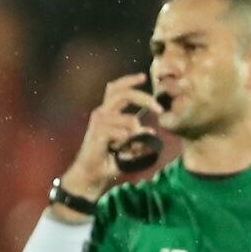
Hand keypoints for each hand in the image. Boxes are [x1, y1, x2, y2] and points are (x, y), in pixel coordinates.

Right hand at [61, 73, 157, 201]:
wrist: (91, 174)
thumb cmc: (109, 159)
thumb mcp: (128, 144)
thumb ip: (138, 135)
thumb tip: (151, 131)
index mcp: (107, 111)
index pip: (116, 88)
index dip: (130, 80)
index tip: (145, 77)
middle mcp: (101, 113)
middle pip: (123, 93)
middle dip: (144, 98)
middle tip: (159, 109)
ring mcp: (98, 123)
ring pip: (128, 118)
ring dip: (136, 132)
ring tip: (133, 144)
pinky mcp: (98, 134)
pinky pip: (122, 133)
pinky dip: (128, 142)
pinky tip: (122, 149)